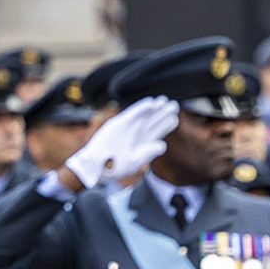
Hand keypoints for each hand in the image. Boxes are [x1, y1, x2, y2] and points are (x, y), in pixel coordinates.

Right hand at [64, 97, 179, 190]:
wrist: (95, 166)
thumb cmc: (113, 168)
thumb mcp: (134, 162)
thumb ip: (148, 153)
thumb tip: (163, 145)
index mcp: (141, 145)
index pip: (156, 133)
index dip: (165, 126)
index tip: (174, 119)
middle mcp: (134, 135)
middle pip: (151, 122)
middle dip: (162, 114)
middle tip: (174, 106)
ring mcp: (126, 129)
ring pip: (144, 117)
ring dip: (154, 109)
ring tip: (164, 101)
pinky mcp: (118, 124)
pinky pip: (132, 114)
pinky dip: (141, 108)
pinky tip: (151, 103)